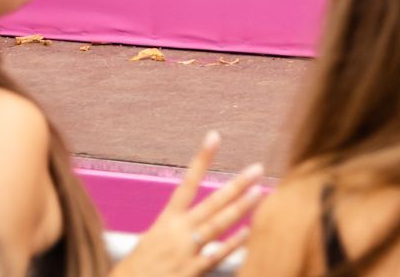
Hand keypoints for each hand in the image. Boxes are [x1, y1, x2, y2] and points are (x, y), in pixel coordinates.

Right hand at [118, 132, 264, 274]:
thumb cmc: (140, 266)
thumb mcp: (153, 238)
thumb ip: (176, 227)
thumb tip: (195, 216)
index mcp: (167, 220)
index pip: (187, 184)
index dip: (201, 160)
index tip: (214, 136)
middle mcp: (179, 231)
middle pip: (212, 203)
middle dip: (235, 185)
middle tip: (257, 169)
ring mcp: (187, 251)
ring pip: (218, 225)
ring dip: (239, 208)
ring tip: (259, 192)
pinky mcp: (191, 272)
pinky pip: (217, 255)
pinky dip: (233, 245)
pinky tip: (249, 233)